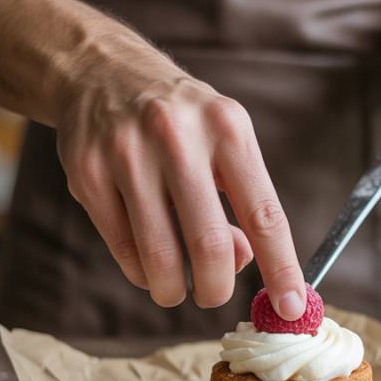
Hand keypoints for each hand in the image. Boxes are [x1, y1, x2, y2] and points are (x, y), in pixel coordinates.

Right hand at [54, 45, 305, 317]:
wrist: (101, 72)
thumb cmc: (180, 121)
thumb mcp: (224, 141)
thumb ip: (241, 201)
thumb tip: (243, 261)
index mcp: (226, 128)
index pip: (265, 214)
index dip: (281, 268)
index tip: (292, 309)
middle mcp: (177, 137)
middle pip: (210, 245)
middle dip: (216, 289)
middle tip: (214, 295)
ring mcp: (126, 155)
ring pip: (160, 257)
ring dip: (174, 290)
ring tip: (177, 289)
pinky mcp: (87, 174)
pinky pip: (123, 249)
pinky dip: (141, 272)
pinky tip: (147, 263)